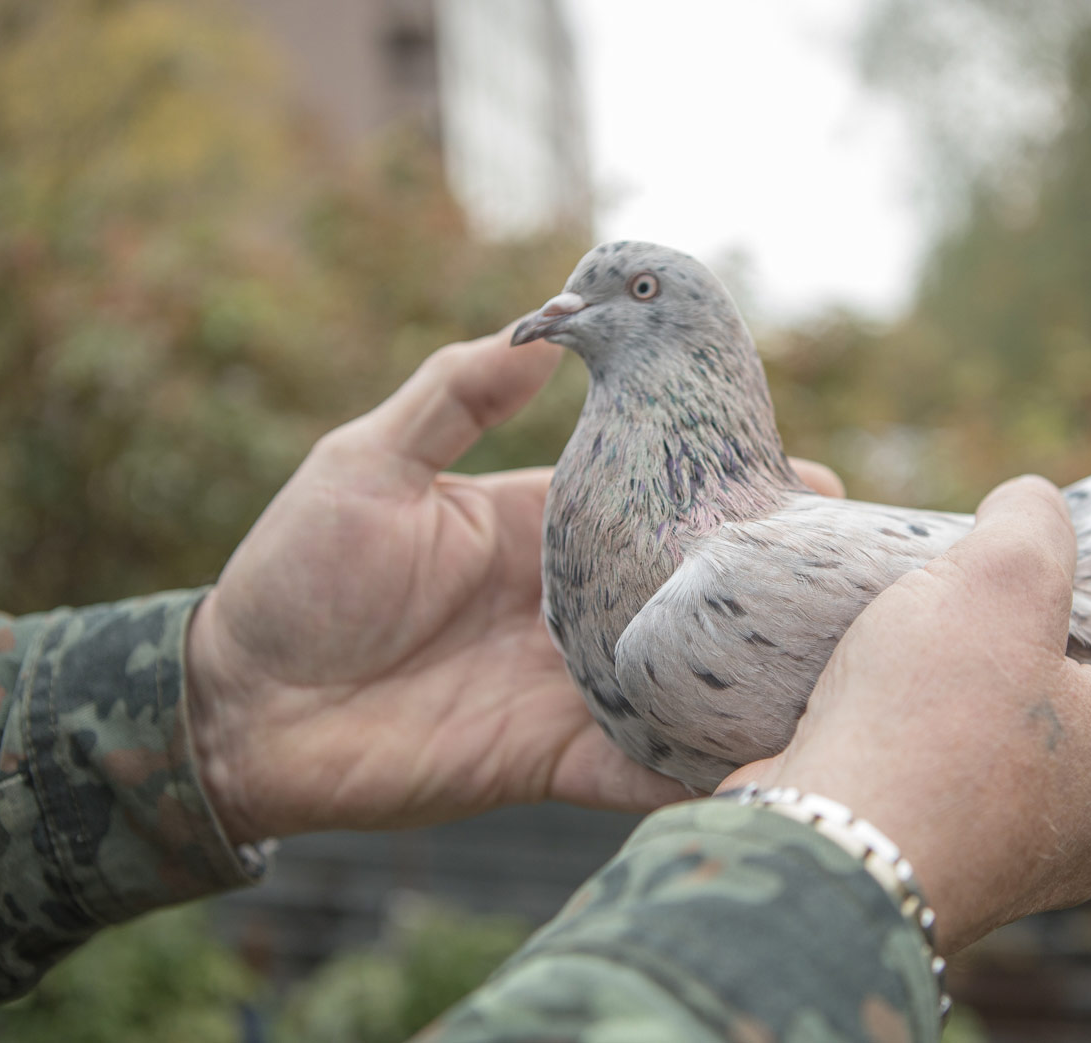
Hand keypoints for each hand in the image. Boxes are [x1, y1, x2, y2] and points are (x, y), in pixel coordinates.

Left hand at [185, 328, 842, 842]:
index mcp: (541, 522)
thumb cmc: (294, 572)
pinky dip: (696, 764)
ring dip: (749, 669)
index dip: (727, 483)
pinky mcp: (552, 756)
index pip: (654, 494)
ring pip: (684, 672)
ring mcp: (569, 681)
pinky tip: (764, 756)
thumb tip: (544, 326)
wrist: (242, 707)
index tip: (810, 477)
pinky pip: (639, 763)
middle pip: (689, 587)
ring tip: (834, 658)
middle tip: (848, 571)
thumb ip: (455, 395)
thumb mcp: (367, 461)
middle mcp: (573, 600)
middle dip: (765, 579)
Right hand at [719, 476, 1090, 951]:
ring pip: (992, 766)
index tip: (1025, 594)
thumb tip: (1031, 502)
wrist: (831, 850)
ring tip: (895, 666)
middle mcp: (1086, 830)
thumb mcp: (1001, 576)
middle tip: (951, 622)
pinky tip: (859, 725)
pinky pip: (931, 806)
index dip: (1089, 624)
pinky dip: (901, 765)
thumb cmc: (935, 719)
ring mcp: (1007, 871)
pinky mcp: (930, 883)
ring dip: (950, 719)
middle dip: (1010, 670)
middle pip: (1061, 719)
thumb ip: (1032, 522)